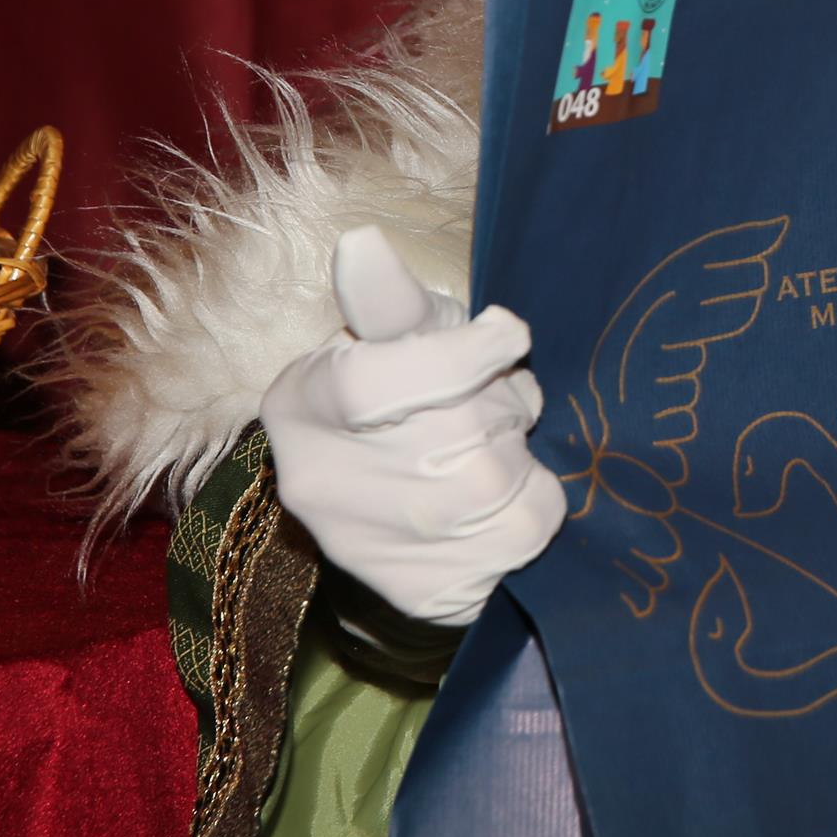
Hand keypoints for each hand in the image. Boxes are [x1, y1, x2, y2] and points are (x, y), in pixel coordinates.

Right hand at [259, 226, 566, 627]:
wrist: (407, 492)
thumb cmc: (414, 385)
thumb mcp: (404, 330)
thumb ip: (390, 299)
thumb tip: (361, 244)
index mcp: (301, 403)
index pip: (378, 382)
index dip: (462, 355)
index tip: (508, 333)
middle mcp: (317, 486)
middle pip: (454, 434)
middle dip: (502, 403)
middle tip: (496, 399)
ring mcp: (364, 549)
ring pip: (495, 484)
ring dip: (521, 451)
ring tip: (496, 444)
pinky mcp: (422, 593)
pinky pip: (523, 532)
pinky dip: (536, 502)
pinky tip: (506, 494)